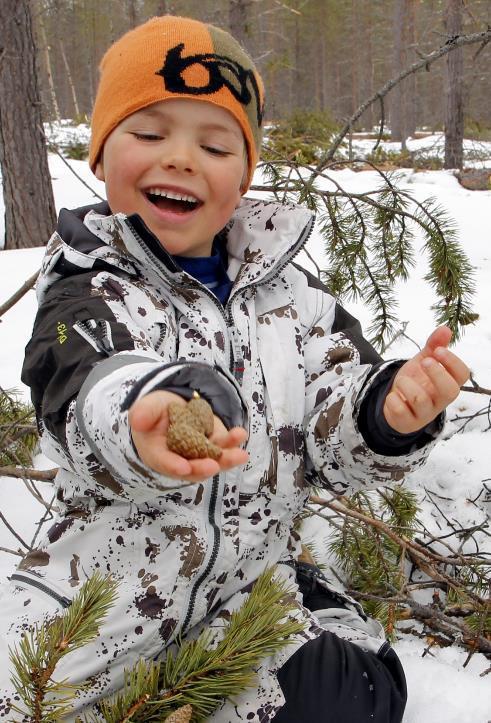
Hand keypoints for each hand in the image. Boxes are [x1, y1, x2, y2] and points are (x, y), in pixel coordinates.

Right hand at [129, 390, 248, 482]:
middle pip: (192, 468)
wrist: (171, 408)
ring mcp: (198, 454)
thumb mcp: (146, 408)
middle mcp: (179, 459)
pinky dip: (233, 443)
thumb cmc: (154, 412)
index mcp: (157, 453)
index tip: (184, 467)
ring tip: (240, 454)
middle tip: (214, 466)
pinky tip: (240, 434)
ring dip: (226, 459)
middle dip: (203, 468)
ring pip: (212, 461)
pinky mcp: (213, 445)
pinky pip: (223, 447)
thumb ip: (143, 413)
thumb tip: (137, 419)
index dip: (173, 466)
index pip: (164, 462)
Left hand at [383, 326, 469, 433]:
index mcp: (448, 383)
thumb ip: (434, 346)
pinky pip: (400, 411)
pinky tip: (394, 396)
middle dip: (437, 374)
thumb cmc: (415, 381)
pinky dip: (393, 399)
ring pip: (420, 400)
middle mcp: (440, 400)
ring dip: (407, 384)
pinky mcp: (407, 422)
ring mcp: (424, 414)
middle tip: (424, 361)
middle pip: (450, 392)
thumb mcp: (423, 361)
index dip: (453, 362)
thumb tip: (446, 328)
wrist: (396, 402)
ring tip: (402, 380)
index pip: (462, 375)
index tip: (438, 351)